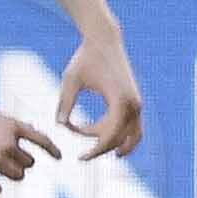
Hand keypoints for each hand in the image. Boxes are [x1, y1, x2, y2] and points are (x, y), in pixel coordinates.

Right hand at [0, 96, 61, 193]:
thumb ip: (9, 124)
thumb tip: (32, 130)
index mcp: (10, 125)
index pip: (40, 138)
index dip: (52, 149)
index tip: (59, 158)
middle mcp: (6, 142)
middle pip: (29, 162)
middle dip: (20, 163)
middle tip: (3, 160)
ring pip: (18, 176)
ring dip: (10, 175)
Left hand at [56, 33, 145, 160]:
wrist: (104, 40)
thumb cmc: (85, 58)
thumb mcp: (71, 80)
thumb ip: (65, 102)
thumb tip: (59, 124)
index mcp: (121, 100)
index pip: (111, 136)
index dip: (95, 150)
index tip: (80, 157)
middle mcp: (134, 104)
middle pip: (122, 140)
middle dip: (101, 148)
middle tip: (83, 156)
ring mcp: (137, 103)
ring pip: (134, 136)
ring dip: (118, 145)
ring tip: (99, 152)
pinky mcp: (135, 100)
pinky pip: (133, 125)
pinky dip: (121, 135)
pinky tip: (102, 135)